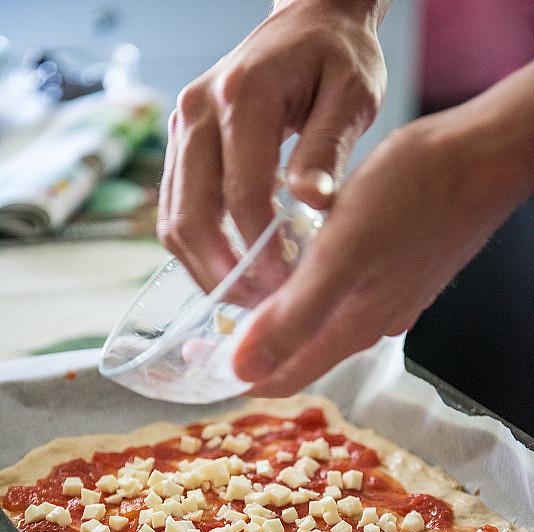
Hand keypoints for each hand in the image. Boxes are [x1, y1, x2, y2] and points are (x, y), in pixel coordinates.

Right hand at [157, 0, 388, 293]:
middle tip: (259, 307)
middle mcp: (199, 111)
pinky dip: (197, 247)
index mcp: (243, 95)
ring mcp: (182, 128)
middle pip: (191, 215)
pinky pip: (175, 209)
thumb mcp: (351, 93)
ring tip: (245, 297)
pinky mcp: (181, 145)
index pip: (241, 193)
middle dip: (223, 272)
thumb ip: (329, 148)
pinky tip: (230, 268)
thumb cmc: (336, 56)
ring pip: (173, 219)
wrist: (307, 21)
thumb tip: (311, 205)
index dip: (260, 250)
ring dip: (204, 268)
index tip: (288, 286)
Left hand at [233, 62, 533, 395]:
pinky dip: (300, 291)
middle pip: (295, 355)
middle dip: (249, 348)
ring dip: (273, 319)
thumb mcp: (343, 253)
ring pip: (313, 324)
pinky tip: (288, 264)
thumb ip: (294, 316)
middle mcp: (364, 323)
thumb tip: (241, 368)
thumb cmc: (414, 195)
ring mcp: (379, 300)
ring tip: (238, 296)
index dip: (234, 375)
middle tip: (206, 328)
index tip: (195, 361)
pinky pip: (333, 296)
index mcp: (350, 328)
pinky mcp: (387, 274)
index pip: (281, 377)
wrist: (478, 160)